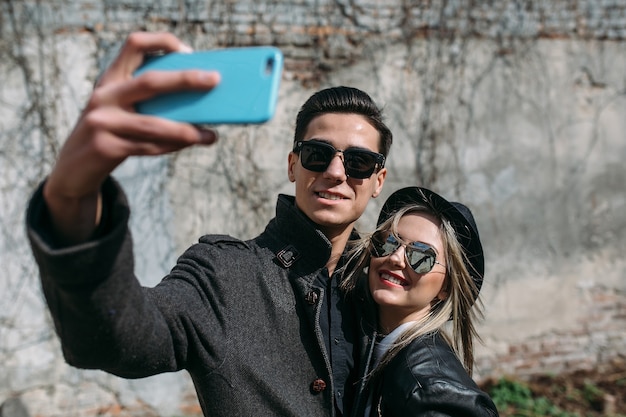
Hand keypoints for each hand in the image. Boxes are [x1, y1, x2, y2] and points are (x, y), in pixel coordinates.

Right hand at [43, 32, 220, 243]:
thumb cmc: (109, 133)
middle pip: (150, 81)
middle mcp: (104, 96)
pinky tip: (192, 144)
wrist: (73, 169)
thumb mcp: (119, 109)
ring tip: (210, 135)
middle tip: (215, 80)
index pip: (133, 44)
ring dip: (187, 130)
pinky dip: (174, 146)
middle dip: (186, 80)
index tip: (188, 52)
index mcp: (109, 79)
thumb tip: (196, 99)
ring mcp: (102, 122)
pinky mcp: (106, 147)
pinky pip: (150, 147)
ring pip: (154, 124)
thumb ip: (145, 100)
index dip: (161, 41)